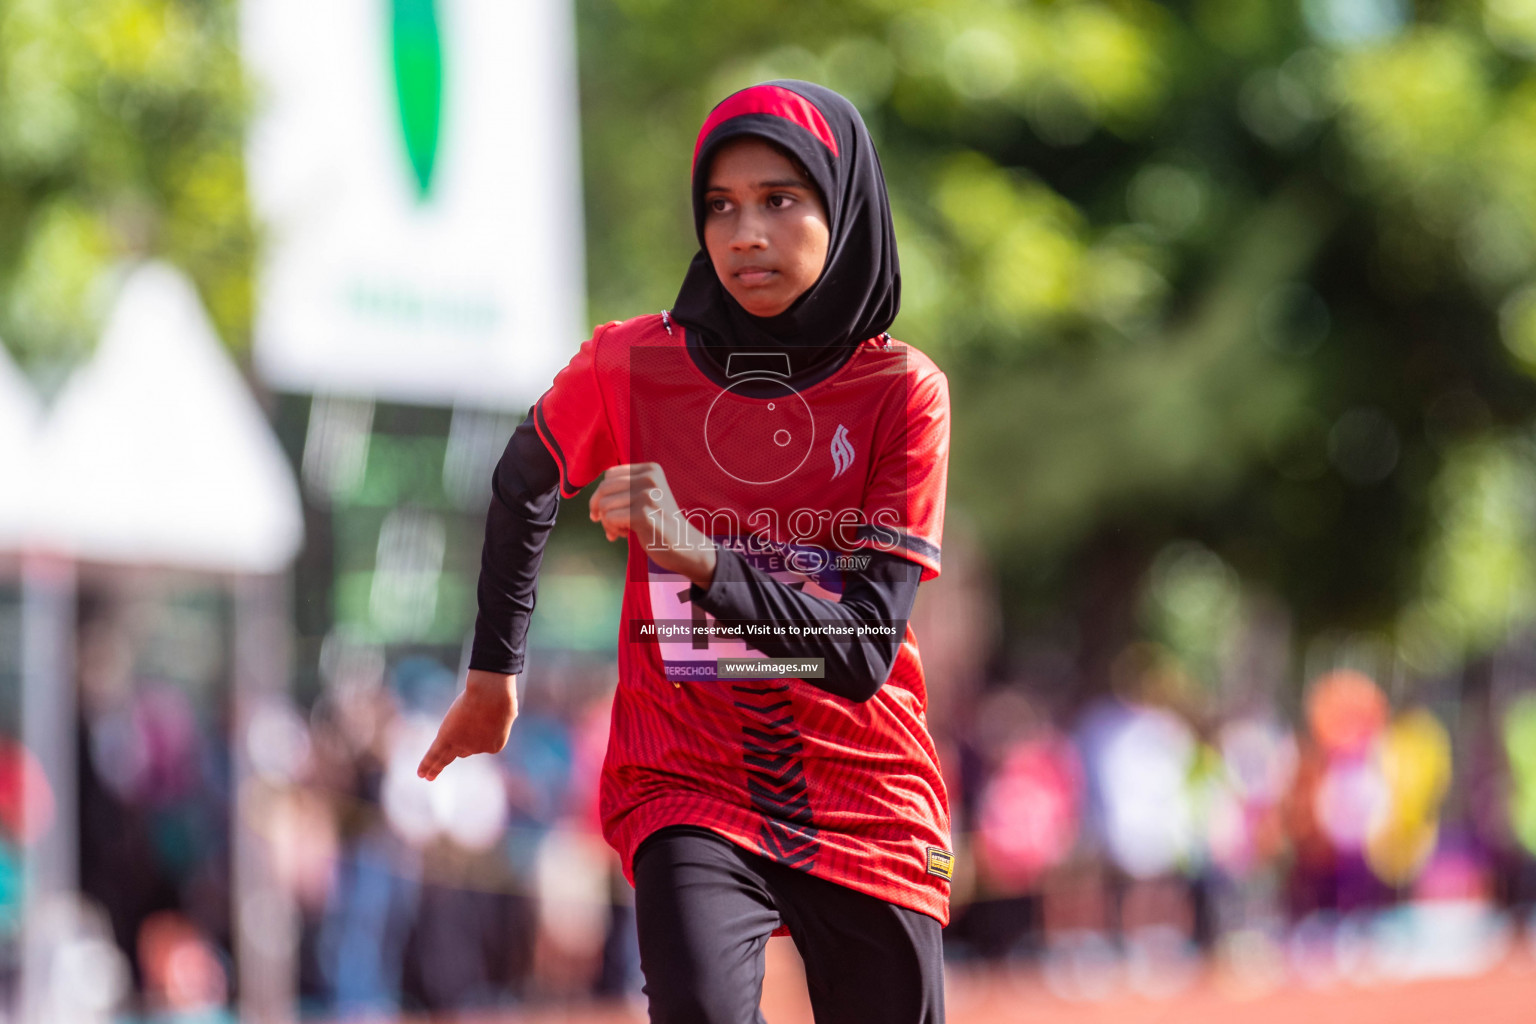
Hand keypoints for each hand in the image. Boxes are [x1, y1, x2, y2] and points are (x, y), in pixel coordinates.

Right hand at [416, 670, 518, 780]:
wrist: (492, 694)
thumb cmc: (500, 697)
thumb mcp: (503, 709)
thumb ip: (497, 718)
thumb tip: (495, 717)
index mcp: (495, 744)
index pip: (481, 742)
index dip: (477, 730)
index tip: (478, 721)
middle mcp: (478, 749)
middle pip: (465, 751)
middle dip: (458, 752)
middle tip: (444, 767)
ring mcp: (463, 745)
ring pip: (448, 755)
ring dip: (437, 766)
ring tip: (428, 776)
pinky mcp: (448, 737)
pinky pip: (435, 754)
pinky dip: (427, 765)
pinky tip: (421, 774)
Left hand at [589, 463, 716, 587]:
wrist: (685, 545)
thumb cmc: (660, 522)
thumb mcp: (646, 496)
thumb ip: (625, 489)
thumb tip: (594, 496)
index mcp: (651, 470)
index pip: (610, 474)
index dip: (602, 493)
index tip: (605, 510)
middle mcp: (650, 478)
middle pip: (604, 488)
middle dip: (598, 508)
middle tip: (605, 523)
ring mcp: (648, 496)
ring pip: (604, 504)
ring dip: (606, 522)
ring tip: (618, 531)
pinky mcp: (644, 515)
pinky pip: (610, 518)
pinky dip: (611, 529)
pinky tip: (623, 535)